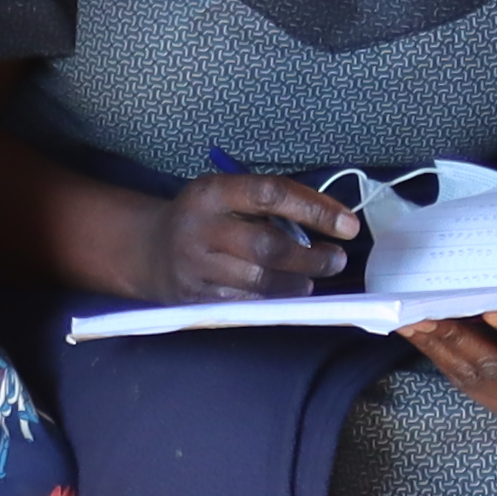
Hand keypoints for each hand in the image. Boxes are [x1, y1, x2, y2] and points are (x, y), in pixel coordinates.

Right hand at [148, 169, 371, 302]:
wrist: (147, 249)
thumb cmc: (205, 217)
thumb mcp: (226, 194)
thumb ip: (269, 203)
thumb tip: (331, 219)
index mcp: (211, 193)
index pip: (270, 194)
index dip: (314, 209)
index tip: (348, 224)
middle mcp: (199, 229)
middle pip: (267, 246)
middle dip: (311, 256)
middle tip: (336, 259)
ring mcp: (194, 268)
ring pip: (259, 281)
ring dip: (297, 282)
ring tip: (314, 277)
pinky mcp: (195, 298)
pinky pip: (245, 303)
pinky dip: (274, 300)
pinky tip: (289, 292)